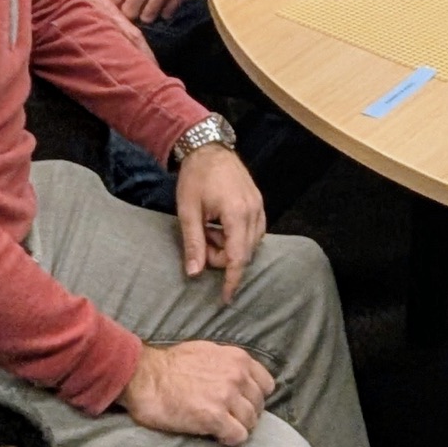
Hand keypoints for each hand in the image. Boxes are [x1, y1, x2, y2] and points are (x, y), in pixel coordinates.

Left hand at [108, 0, 215, 25]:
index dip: (115, 3)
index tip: (118, 4)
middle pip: (129, 11)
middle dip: (129, 12)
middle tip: (133, 9)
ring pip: (148, 16)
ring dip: (147, 14)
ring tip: (149, 8)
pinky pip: (168, 12)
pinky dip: (165, 11)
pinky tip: (165, 3)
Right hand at [119, 340, 275, 446]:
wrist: (144, 377)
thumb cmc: (170, 365)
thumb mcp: (206, 352)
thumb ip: (227, 363)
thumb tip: (239, 375)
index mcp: (237, 359)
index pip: (266, 385)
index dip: (253, 396)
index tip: (241, 403)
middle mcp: (237, 376)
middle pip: (259, 405)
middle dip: (245, 414)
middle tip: (228, 418)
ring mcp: (226, 397)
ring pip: (251, 422)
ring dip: (238, 427)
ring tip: (220, 428)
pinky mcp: (214, 418)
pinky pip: (238, 436)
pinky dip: (229, 439)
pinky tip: (216, 436)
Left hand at [174, 145, 266, 302]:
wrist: (208, 147)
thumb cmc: (195, 177)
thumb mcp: (188, 211)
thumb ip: (193, 243)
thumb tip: (194, 273)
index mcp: (236, 213)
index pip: (238, 257)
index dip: (231, 280)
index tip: (225, 299)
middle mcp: (254, 211)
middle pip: (244, 252)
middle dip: (222, 258)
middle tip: (202, 242)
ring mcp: (259, 206)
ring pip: (251, 243)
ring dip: (229, 246)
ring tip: (209, 230)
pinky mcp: (259, 203)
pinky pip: (254, 231)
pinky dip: (238, 236)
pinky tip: (221, 226)